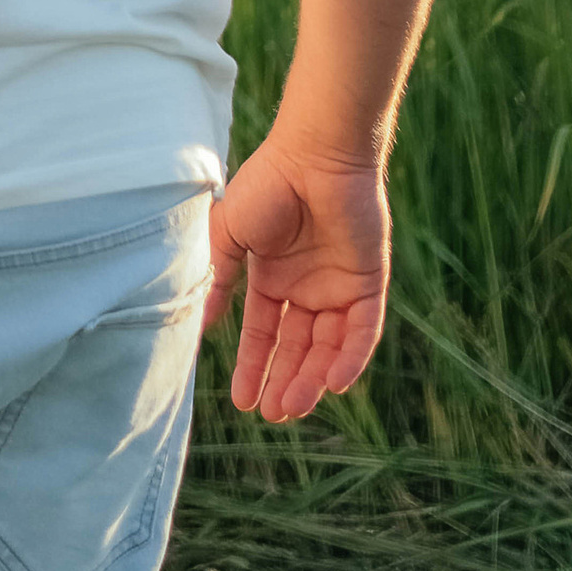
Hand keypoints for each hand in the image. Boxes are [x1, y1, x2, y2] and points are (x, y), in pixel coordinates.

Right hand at [204, 130, 390, 419]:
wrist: (313, 156)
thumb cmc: (266, 186)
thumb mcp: (229, 235)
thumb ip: (219, 279)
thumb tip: (202, 325)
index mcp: (273, 276)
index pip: (264, 333)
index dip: (253, 366)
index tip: (240, 401)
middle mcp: (307, 287)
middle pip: (297, 348)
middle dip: (283, 381)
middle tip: (270, 414)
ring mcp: (339, 287)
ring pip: (328, 348)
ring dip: (311, 379)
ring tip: (290, 407)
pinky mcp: (369, 284)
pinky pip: (362, 332)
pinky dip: (349, 359)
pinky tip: (331, 384)